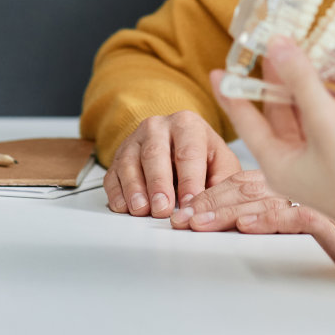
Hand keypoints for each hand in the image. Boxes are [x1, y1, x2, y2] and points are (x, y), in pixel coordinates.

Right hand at [103, 110, 241, 217]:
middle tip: (162, 209)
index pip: (188, 152)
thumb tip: (213, 204)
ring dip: (134, 189)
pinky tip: (124, 206)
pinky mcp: (117, 158)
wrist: (180, 147)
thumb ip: (222, 182)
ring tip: (142, 210)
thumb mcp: (221, 164)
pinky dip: (116, 192)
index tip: (190, 203)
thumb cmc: (203, 157)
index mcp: (187, 124)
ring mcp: (134, 140)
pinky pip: (112, 174)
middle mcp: (158, 127)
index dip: (189, 180)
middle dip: (158, 184)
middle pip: (155, 154)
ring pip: (129, 162)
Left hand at [170, 169, 334, 306]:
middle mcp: (301, 186)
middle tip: (177, 217)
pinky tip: (246, 228)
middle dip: (207, 201)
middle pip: (244, 189)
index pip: (242, 183)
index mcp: (292, 182)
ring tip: (197, 222)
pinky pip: (294, 219)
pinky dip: (268, 221)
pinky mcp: (331, 222)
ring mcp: (315, 201)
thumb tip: (241, 217)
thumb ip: (278, 209)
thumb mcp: (308, 220)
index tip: (181, 207)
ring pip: (262, 201)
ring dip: (226, 213)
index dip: (209, 192)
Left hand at [211, 38, 334, 269]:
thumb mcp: (327, 122)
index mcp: (278, 162)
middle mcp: (294, 164)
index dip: (233, 93)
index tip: (219, 70)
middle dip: (273, 81)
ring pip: (302, 117)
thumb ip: (302, 80)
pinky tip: (332, 80)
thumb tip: (276, 42)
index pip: (246, 121)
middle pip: (276, 115)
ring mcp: (319, 164)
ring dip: (301, 88)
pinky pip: (325, 123)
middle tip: (271, 47)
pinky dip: (324, 100)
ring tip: (299, 54)